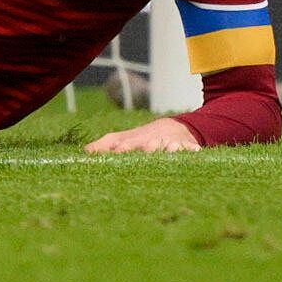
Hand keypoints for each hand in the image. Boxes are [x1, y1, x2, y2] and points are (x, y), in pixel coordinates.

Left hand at [86, 117, 201, 153]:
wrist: (172, 128)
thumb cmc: (141, 138)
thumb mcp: (121, 139)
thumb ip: (103, 146)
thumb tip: (84, 153)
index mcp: (136, 141)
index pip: (128, 144)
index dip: (124, 147)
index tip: (120, 150)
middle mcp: (153, 141)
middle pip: (151, 144)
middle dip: (149, 147)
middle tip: (149, 148)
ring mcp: (170, 144)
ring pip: (171, 146)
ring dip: (171, 148)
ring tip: (173, 149)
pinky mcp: (187, 147)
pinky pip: (191, 149)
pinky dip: (193, 150)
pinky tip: (196, 151)